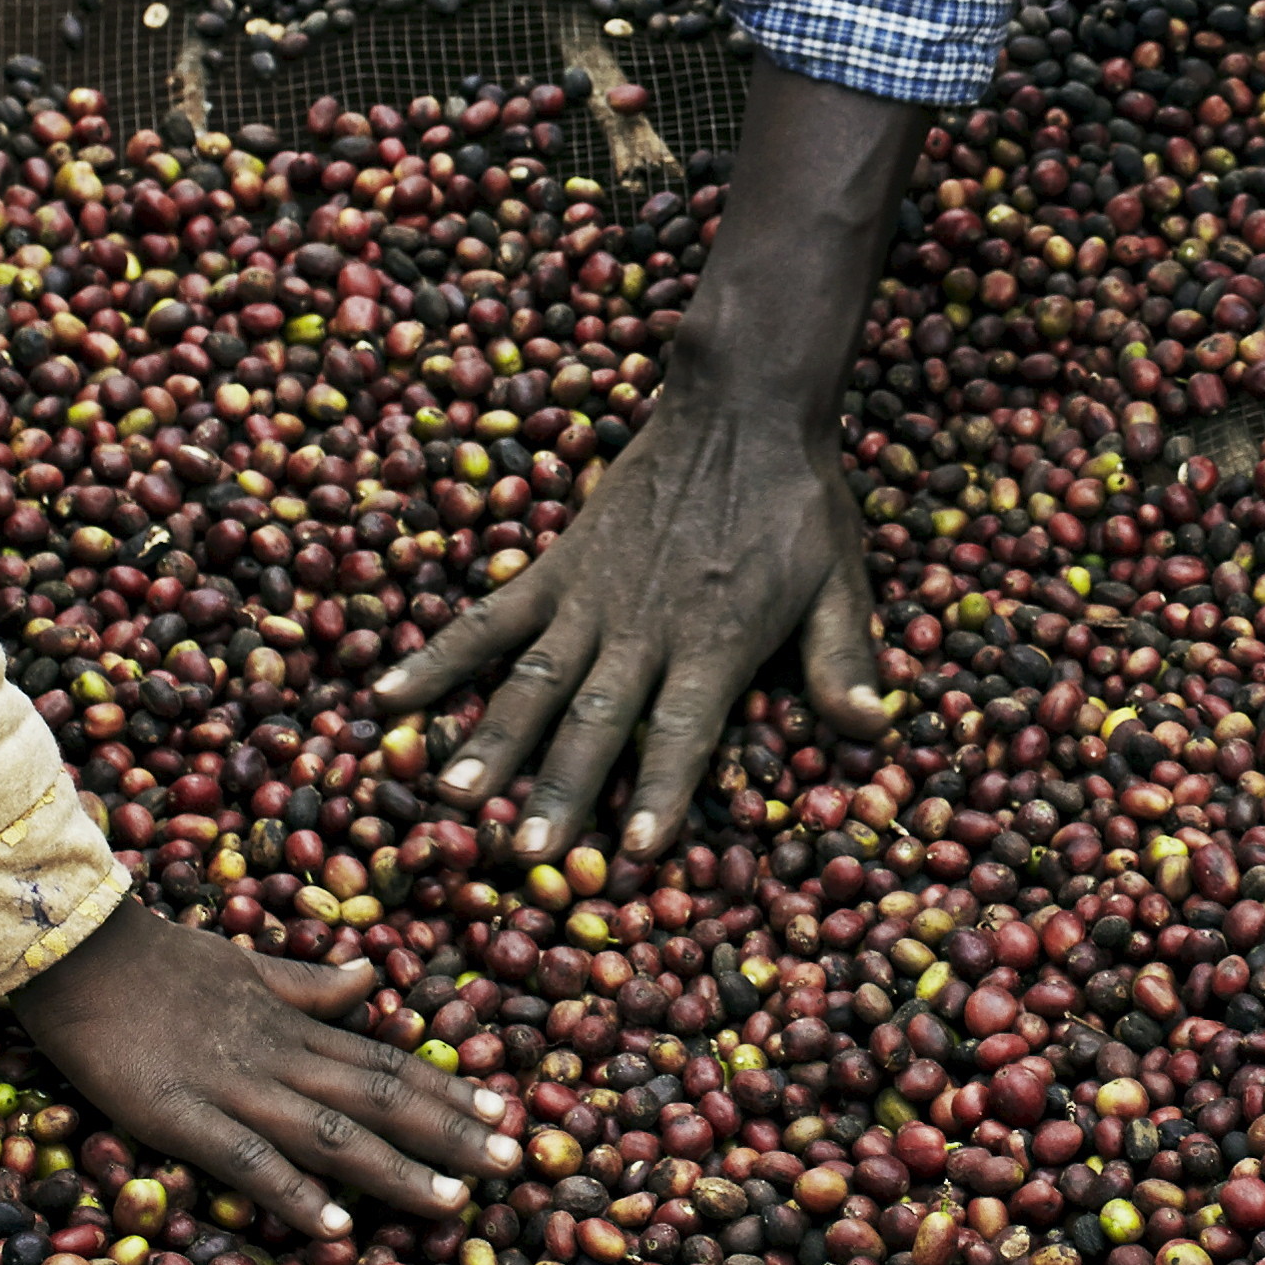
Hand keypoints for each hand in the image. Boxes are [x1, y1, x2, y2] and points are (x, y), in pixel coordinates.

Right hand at [6, 895, 511, 1245]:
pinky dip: (292, 1190)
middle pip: (380, 1098)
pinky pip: (244, 1157)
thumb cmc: (157, 961)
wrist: (76, 948)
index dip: (447, 1090)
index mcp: (293, 1024)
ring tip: (452, 1202)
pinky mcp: (177, 1115)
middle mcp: (278, 1056)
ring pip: (331, 1131)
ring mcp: (231, 1088)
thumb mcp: (246, 964)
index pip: (387, 1061)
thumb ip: (310, 982)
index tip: (504, 1115)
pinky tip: (333, 1225)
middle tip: (511, 1165)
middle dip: (449, 1134)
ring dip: (396, 1169)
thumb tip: (373, 976)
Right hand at [375, 58, 930, 859]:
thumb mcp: (842, 583)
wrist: (742, 409)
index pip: (684, 730)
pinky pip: (488, 617)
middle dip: (561, 788)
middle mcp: (645, 627)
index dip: (660, 792)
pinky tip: (385, 698)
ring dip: (493, 739)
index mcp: (718, 640)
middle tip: (526, 852)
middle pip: (596, 719)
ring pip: (532, 678)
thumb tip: (878, 730)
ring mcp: (591, 597)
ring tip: (452, 796)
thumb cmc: (800, 507)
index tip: (634, 855)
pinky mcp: (556, 567)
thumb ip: (845, 662)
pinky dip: (436, 656)